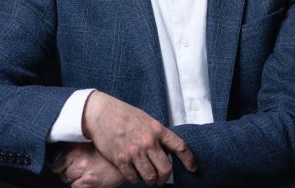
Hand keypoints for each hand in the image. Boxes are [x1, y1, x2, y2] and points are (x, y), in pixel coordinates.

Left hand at [52, 143, 124, 187]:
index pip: (57, 163)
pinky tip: (91, 179)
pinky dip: (82, 185)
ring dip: (76, 179)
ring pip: (69, 181)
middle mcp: (77, 159)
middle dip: (70, 172)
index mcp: (76, 148)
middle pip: (62, 172)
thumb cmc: (109, 152)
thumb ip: (77, 150)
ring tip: (88, 174)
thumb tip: (65, 158)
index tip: (66, 166)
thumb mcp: (91, 145)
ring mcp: (82, 171)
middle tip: (81, 169)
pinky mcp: (88, 182)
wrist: (125, 159)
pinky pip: (76, 187)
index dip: (62, 166)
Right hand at [82, 91, 197, 184]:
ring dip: (151, 181)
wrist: (100, 113)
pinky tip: (134, 173)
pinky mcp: (121, 159)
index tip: (193, 167)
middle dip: (165, 178)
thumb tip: (166, 149)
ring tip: (149, 179)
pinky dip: (135, 178)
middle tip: (162, 180)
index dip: (189, 160)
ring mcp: (135, 152)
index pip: (180, 147)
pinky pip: (133, 177)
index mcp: (157, 129)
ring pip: (150, 177)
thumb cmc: (123, 114)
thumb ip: (157, 134)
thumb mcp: (146, 119)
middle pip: (166, 169)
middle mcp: (148, 142)